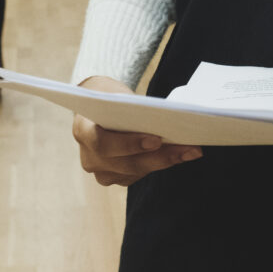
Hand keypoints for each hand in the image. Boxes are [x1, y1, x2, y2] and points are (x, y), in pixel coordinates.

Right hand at [72, 75, 202, 187]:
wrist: (97, 103)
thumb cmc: (109, 95)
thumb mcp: (116, 94)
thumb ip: (131, 109)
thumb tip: (167, 120)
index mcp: (82, 130)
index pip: (102, 143)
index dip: (129, 143)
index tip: (156, 139)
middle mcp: (89, 157)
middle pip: (125, 163)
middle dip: (159, 156)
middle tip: (186, 148)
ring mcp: (100, 171)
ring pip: (136, 171)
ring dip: (166, 161)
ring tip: (191, 151)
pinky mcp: (115, 177)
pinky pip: (139, 174)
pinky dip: (160, 163)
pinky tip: (181, 155)